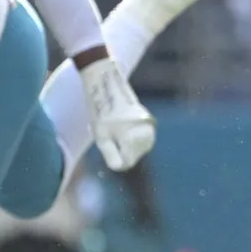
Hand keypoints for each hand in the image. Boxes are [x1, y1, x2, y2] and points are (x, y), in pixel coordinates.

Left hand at [79, 56, 155, 170]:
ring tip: (117, 135)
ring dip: (130, 147)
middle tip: (111, 139)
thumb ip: (111, 155)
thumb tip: (121, 167)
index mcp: (132, 137)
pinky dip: (135, 139)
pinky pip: (144, 138)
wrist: (107, 84)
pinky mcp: (149, 120)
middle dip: (124, 152)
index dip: (116, 159)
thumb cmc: (101, 111)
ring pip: (142, 147)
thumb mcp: (101, 136)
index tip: (107, 148)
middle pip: (136, 155)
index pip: (127, 161)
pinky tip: (124, 131)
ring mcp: (149, 126)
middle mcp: (145, 132)